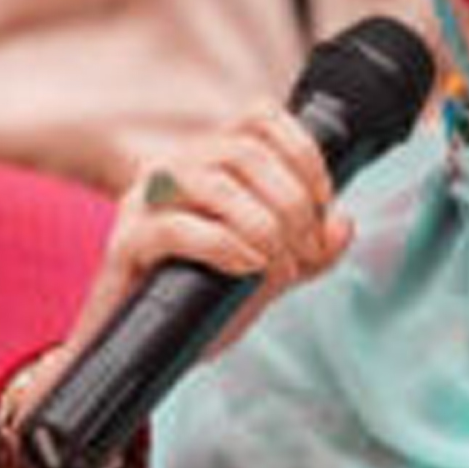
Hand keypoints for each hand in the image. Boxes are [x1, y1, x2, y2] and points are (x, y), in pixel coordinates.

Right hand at [33, 103, 353, 407]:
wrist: (142, 349)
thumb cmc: (202, 299)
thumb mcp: (272, 271)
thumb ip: (311, 249)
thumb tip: (343, 226)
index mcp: (209, 161)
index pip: (259, 118)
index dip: (302, 152)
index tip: (324, 202)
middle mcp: (174, 168)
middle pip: (247, 152)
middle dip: (292, 203)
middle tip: (305, 252)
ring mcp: (144, 201)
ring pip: (215, 183)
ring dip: (264, 226)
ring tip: (278, 265)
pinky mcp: (125, 242)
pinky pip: (176, 227)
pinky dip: (224, 245)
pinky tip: (246, 266)